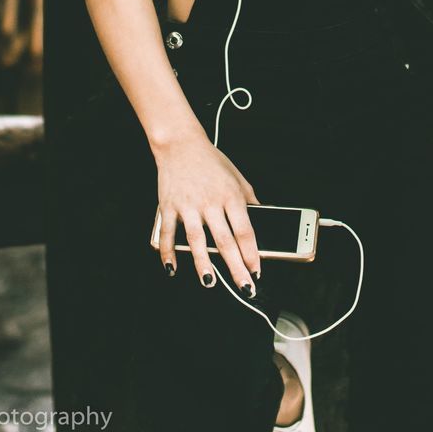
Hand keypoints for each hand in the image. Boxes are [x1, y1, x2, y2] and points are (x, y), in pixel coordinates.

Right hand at [153, 129, 261, 292]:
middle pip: (225, 241)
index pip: (245, 231)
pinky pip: (169, 233)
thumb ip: (250, 199)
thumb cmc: (211, 160)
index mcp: (231, 195)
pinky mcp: (169, 206)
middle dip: (236, 268)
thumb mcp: (237, 176)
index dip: (252, 254)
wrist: (180, 143)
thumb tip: (263, 218)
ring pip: (197, 240)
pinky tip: (172, 268)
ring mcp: (188, 205)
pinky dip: (168, 252)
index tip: (257, 270)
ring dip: (203, 264)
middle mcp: (210, 202)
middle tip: (244, 288)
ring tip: (210, 282)